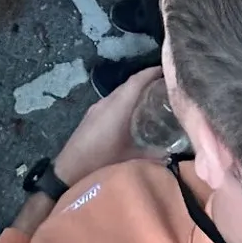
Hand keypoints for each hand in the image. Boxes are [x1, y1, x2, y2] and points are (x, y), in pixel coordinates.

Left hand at [55, 66, 164, 183]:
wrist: (68, 173)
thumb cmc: (101, 163)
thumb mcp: (131, 159)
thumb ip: (154, 156)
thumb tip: (174, 155)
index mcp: (116, 107)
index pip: (136, 81)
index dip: (151, 72)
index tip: (168, 69)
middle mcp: (105, 103)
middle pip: (128, 85)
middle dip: (146, 81)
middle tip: (165, 85)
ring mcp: (96, 109)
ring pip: (119, 93)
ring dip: (134, 91)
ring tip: (153, 97)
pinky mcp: (90, 117)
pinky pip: (111, 102)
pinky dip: (124, 101)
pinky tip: (133, 113)